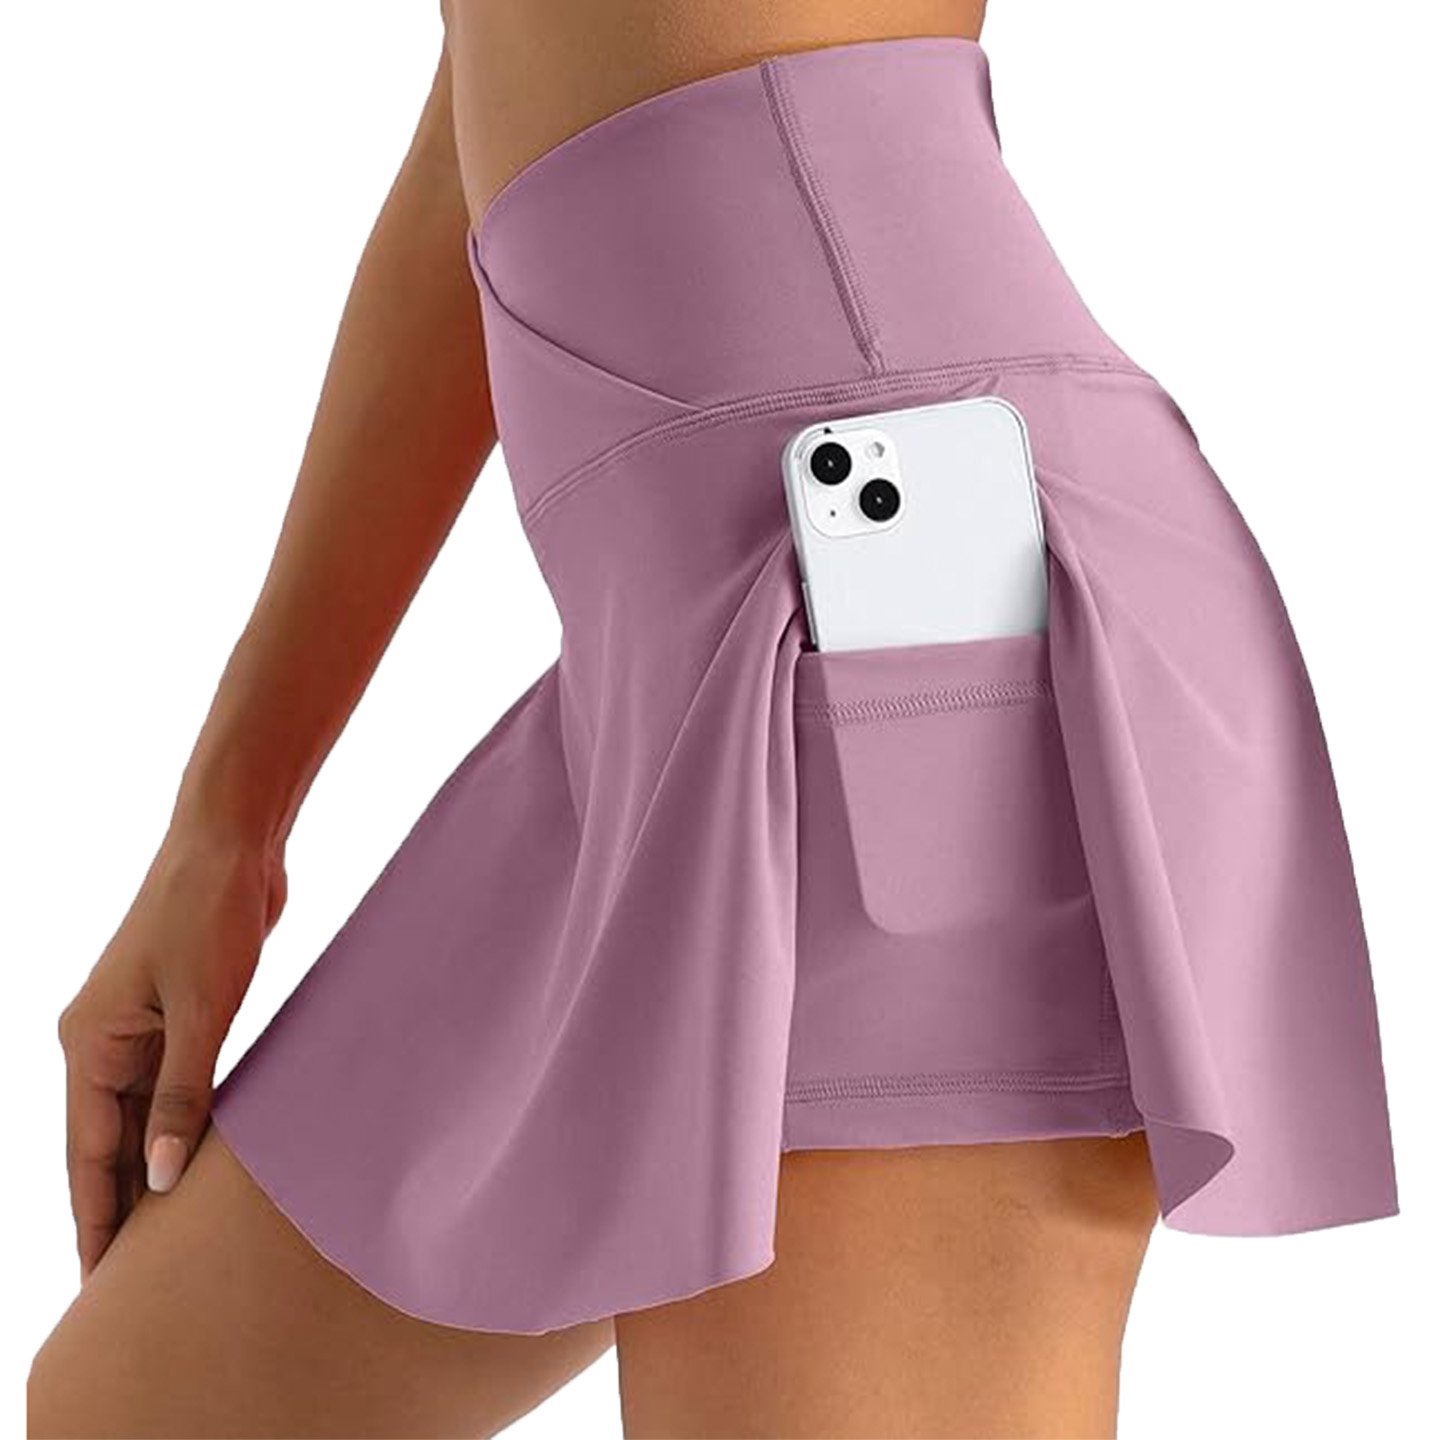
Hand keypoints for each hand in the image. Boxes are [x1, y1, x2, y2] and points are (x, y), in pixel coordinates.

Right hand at [56, 830, 285, 1279]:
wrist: (233, 842)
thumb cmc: (210, 913)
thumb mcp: (202, 1008)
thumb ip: (184, 1094)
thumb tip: (164, 1179)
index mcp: (90, 1045)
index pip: (87, 1156)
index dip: (97, 1221)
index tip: (101, 1286)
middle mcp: (104, 1044)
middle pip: (108, 1146)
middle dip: (121, 1210)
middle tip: (138, 1285)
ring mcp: (141, 1029)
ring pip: (143, 1120)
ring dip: (157, 1171)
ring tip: (173, 1242)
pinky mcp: (181, 1014)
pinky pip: (177, 1088)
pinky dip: (186, 1128)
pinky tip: (206, 1166)